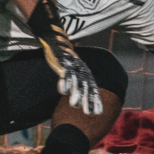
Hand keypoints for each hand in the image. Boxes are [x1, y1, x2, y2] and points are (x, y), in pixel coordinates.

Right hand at [28, 0, 101, 115]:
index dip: (95, 100)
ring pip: (75, 80)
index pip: (93, 88)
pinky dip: (63, 80)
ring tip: (75, 105)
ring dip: (75, 93)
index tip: (99, 113)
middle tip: (91, 114)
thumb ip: (75, 83)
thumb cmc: (64, 58)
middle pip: (87, 86)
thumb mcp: (72, 71)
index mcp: (84, 72)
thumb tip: (76, 99)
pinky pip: (63, 72)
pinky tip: (62, 91)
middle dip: (88, 100)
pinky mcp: (61, 61)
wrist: (55, 38)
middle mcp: (80, 68)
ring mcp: (71, 65)